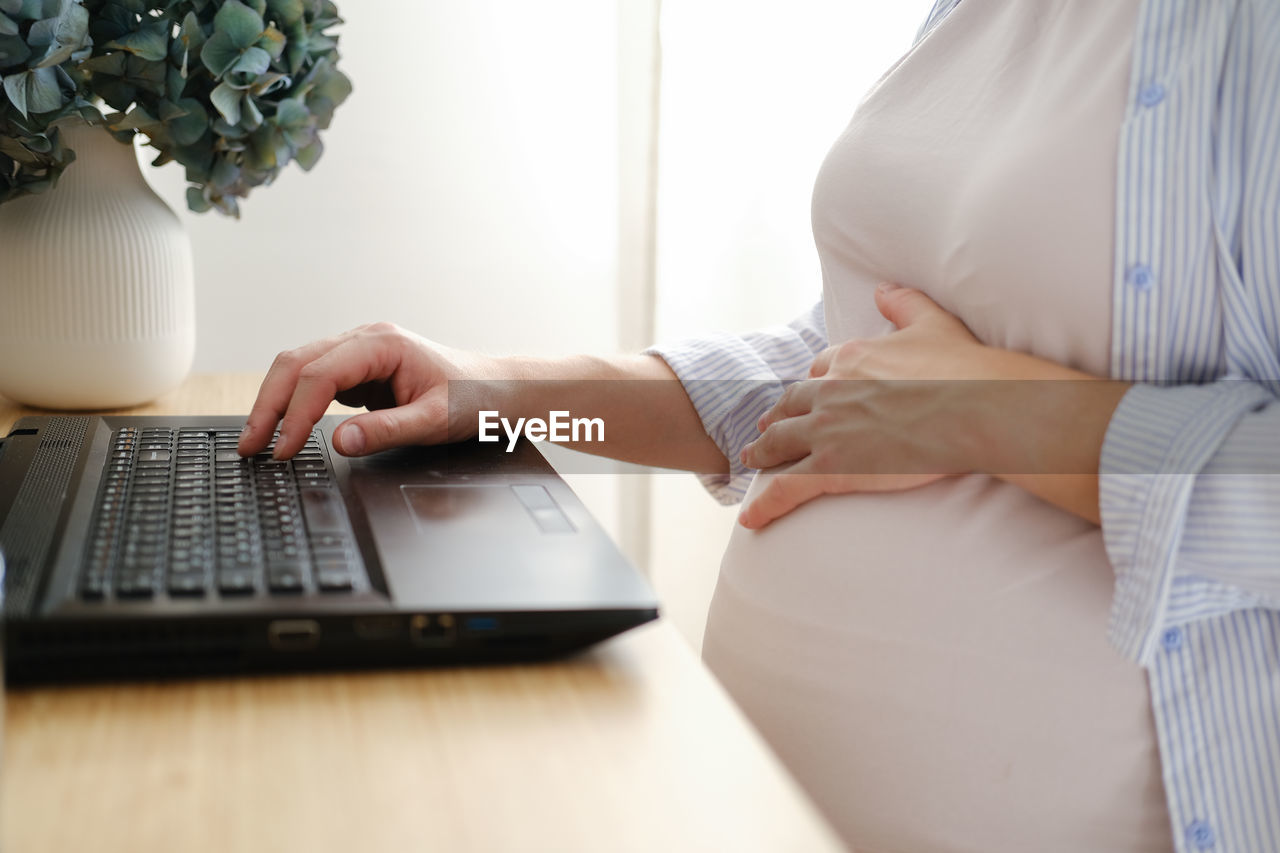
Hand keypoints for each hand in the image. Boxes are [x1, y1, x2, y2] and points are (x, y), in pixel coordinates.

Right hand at [238, 322, 502, 459]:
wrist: (497, 389)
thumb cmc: (473, 398)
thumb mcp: (435, 422)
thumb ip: (387, 431)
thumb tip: (340, 441)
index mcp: (382, 344)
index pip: (320, 375)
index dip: (295, 414)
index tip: (283, 449)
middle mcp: (365, 339)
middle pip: (296, 363)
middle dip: (268, 405)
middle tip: (250, 446)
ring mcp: (359, 351)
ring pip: (298, 367)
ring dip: (275, 402)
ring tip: (257, 440)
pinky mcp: (359, 368)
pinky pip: (315, 379)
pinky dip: (293, 402)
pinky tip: (284, 427)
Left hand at [737, 283, 999, 528]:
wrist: (973, 410)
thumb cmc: (961, 369)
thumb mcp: (930, 322)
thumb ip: (904, 303)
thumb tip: (883, 288)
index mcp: (851, 358)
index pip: (819, 371)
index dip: (812, 385)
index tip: (806, 395)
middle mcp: (830, 392)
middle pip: (791, 406)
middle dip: (777, 417)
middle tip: (767, 428)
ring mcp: (826, 431)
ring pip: (780, 443)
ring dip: (763, 452)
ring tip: (753, 460)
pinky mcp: (830, 467)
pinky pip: (786, 488)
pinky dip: (764, 503)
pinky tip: (751, 518)